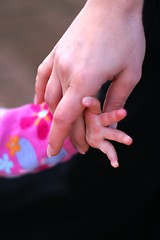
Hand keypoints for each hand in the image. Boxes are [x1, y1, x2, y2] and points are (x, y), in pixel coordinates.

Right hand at [35, 1, 144, 155]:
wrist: (112, 4)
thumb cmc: (126, 37)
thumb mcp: (130, 73)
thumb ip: (116, 100)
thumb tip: (110, 123)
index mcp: (85, 80)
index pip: (66, 118)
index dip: (59, 138)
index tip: (54, 153)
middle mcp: (66, 72)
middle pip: (60, 111)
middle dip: (68, 132)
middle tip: (79, 145)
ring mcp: (58, 61)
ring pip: (49, 97)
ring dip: (56, 115)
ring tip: (66, 127)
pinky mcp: (56, 52)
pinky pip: (42, 77)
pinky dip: (41, 93)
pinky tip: (40, 102)